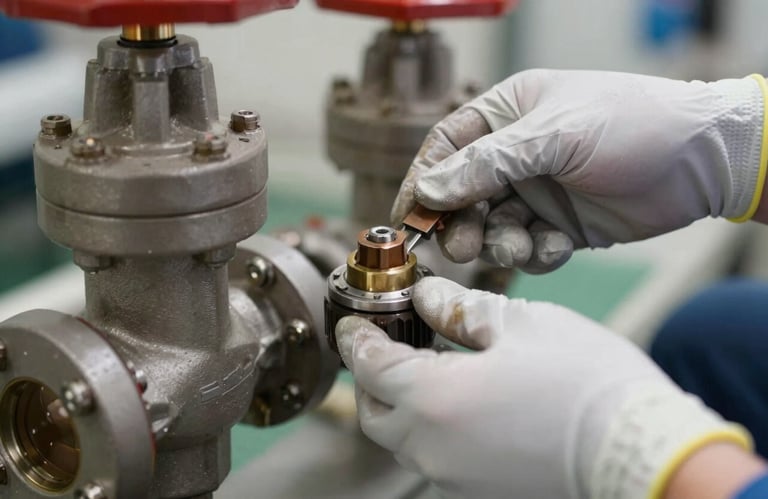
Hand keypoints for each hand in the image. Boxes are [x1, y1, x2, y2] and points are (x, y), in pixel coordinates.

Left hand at [335, 277, 750, 498]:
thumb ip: (459, 309)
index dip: (357, 338)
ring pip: (401, 439)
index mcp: (433, 399)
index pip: (370, 366)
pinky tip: (454, 399)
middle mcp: (432, 447)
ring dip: (398, 403)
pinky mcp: (479, 489)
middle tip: (386, 343)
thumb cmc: (582, 378)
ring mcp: (454, 476)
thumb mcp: (519, 324)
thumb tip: (425, 297)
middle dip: (371, 376)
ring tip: (422, 367)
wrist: (640, 448)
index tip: (353, 322)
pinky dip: (428, 426)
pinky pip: (433, 456)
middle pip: (375, 412)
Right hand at [392, 70, 766, 272]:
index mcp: (508, 114)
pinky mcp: (561, 226)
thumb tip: (428, 189)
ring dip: (499, 242)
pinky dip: (536, 254)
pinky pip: (528, 248)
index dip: (423, 182)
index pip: (447, 147)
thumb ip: (488, 164)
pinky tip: (558, 246)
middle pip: (462, 195)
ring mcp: (538, 191)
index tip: (407, 218)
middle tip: (460, 246)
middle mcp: (517, 154)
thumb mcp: (554, 135)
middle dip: (460, 222)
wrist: (703, 160)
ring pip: (492, 227)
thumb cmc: (631, 124)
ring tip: (521, 243)